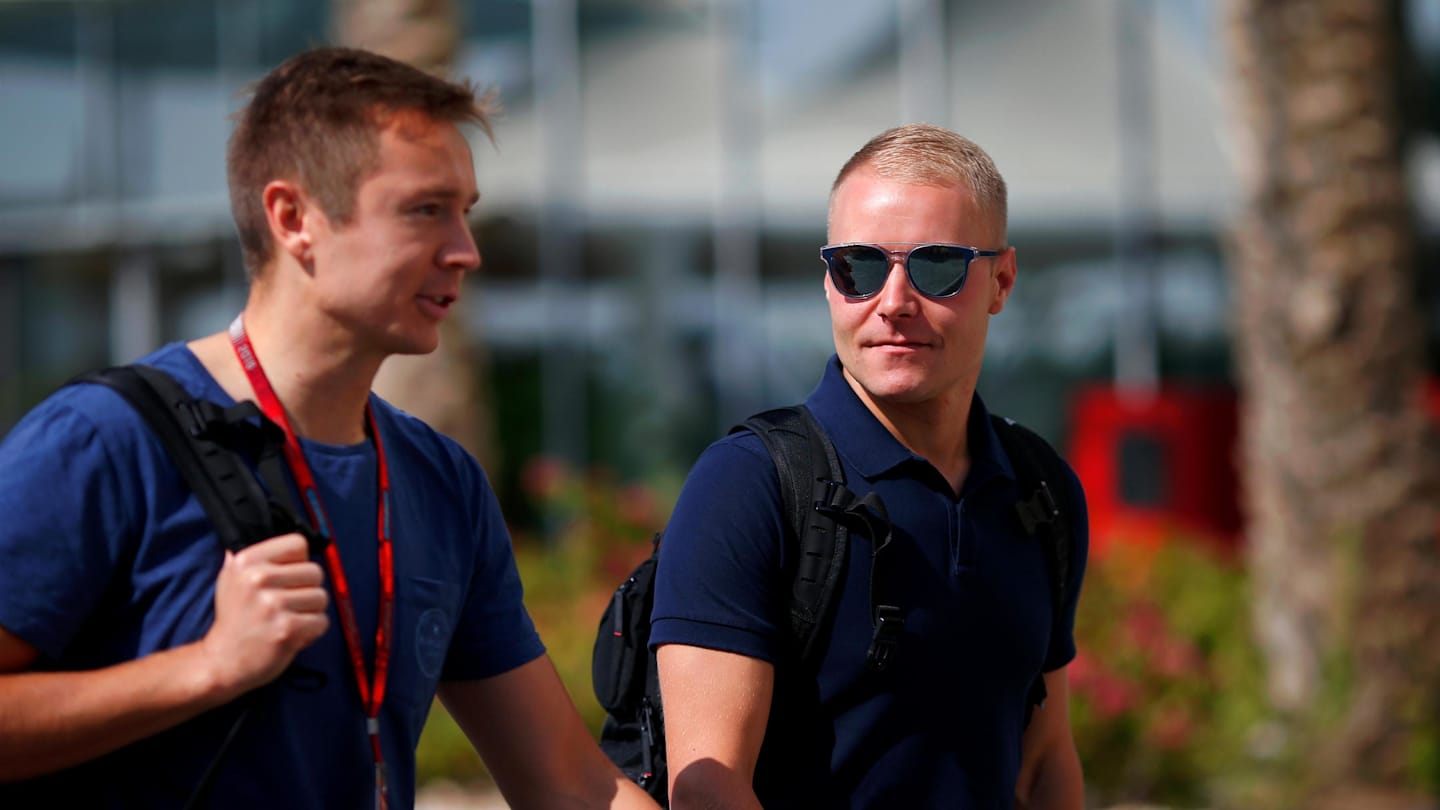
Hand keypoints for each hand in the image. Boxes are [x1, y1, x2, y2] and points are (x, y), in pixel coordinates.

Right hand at [200, 532, 328, 695]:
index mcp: (246, 561)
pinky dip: (312, 631)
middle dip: (307, 590)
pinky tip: (291, 634)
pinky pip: (321, 621)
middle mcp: (258, 578)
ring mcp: (273, 604)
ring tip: (288, 620)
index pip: (298, 544)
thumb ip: (255, 557)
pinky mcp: (286, 629)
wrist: (222, 661)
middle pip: (315, 571)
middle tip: (287, 605)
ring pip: (321, 597)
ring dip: (310, 612)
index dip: (298, 562)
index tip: (285, 578)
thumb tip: (279, 534)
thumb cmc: (234, 619)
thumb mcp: (231, 579)